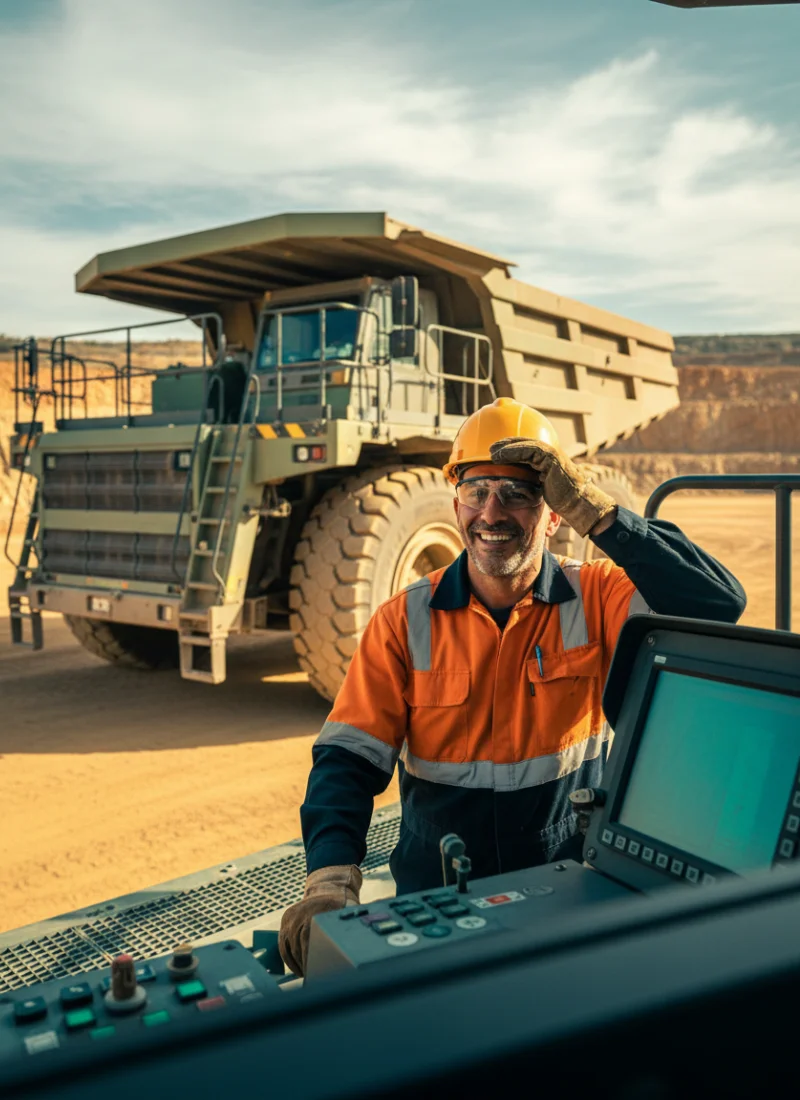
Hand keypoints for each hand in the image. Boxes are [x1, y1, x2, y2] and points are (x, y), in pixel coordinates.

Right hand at [278, 864, 362, 976]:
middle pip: (300, 949)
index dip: (313, 964)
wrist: (329, 887)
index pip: (310, 945)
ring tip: (309, 977)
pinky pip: (284, 945)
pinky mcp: (286, 919)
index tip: (317, 979)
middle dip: (307, 967)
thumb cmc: (343, 907)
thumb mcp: (347, 918)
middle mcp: (301, 916)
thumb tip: (352, 958)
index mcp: (316, 915)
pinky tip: (300, 970)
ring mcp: (291, 917)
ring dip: (299, 966)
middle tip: (315, 981)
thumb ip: (346, 935)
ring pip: (290, 949)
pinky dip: (290, 960)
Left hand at [490, 437, 616, 537]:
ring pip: (525, 445)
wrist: (577, 504)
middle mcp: (549, 454)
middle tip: (490, 448)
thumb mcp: (542, 488)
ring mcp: (551, 454)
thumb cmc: (562, 500)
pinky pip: (529, 450)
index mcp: (547, 460)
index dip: (510, 448)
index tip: (495, 452)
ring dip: (507, 447)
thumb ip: (533, 480)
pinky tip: (500, 456)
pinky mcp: (550, 458)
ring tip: (492, 452)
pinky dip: (513, 451)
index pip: (526, 449)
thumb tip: (518, 484)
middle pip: (524, 443)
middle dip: (506, 444)